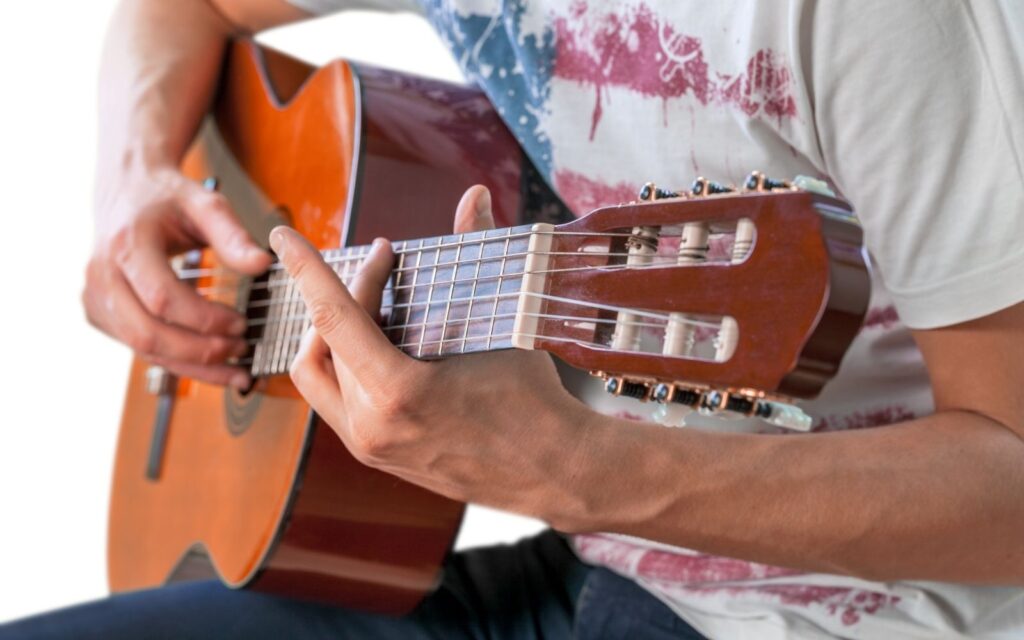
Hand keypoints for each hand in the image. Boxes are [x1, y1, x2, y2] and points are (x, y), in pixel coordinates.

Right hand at [84, 167, 270, 388]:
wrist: (127, 190)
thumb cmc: (167, 197)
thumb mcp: (205, 203)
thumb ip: (233, 235)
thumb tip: (262, 264)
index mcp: (126, 244)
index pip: (163, 298)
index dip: (205, 319)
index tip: (242, 323)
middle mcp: (102, 274)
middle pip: (147, 333)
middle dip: (199, 350)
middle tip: (241, 349)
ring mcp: (95, 297)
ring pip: (142, 349)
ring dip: (191, 366)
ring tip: (234, 367)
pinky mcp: (99, 313)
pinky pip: (138, 348)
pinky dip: (176, 361)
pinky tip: (209, 363)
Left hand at [274, 186, 589, 518]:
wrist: (553, 471)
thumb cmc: (534, 401)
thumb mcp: (504, 324)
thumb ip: (478, 253)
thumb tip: (473, 196)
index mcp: (398, 394)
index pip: (333, 318)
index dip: (306, 269)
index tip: (284, 235)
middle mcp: (371, 427)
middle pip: (330, 339)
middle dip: (352, 291)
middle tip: (387, 264)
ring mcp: (369, 447)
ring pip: (320, 373)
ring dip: (334, 330)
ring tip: (371, 301)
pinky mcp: (374, 456)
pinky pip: (334, 399)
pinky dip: (344, 362)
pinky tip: (374, 341)